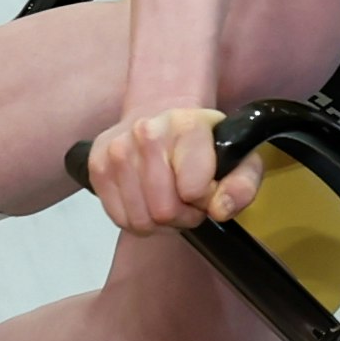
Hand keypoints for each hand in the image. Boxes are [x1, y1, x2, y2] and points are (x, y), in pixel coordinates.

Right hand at [81, 105, 259, 234]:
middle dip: (182, 216)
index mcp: (186, 125)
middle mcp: (146, 132)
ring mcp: (117, 149)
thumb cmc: (202, 144)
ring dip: (159, 222)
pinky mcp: (97, 166)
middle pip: (164, 211)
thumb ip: (242, 185)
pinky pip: (120, 219)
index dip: (205, 202)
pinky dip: (138, 220)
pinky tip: (148, 202)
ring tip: (168, 200)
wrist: (161, 118)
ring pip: (141, 220)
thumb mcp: (238, 159)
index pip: (194, 191)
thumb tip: (219, 209)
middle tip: (187, 201)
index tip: (207, 190)